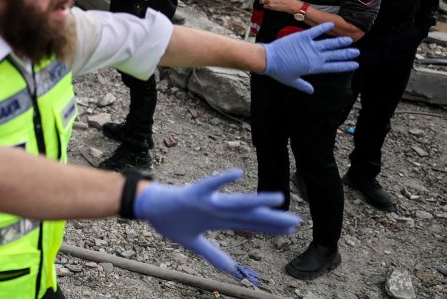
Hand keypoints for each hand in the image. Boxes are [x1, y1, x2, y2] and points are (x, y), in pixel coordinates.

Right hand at [135, 169, 299, 285]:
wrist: (150, 206)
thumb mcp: (194, 244)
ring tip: (277, 199)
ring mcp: (207, 201)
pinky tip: (237, 174)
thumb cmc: (171, 221)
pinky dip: (222, 180)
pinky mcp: (193, 193)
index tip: (290, 229)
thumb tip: (233, 271)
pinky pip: (209, 185)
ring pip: (236, 202)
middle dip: (272, 219)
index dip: (270, 228)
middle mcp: (218, 209)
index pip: (250, 224)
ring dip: (256, 201)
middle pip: (249, 216)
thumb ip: (214, 255)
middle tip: (297, 222)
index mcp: (219, 220)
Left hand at [262, 22, 358, 91]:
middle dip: (347, 54)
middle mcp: (315, 56)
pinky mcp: (302, 37)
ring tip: (349, 40)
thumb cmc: (279, 71)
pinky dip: (323, 27)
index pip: (334, 67)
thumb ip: (303, 86)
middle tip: (357, 52)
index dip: (345, 65)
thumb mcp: (292, 81)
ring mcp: (309, 46)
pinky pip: (315, 31)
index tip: (355, 64)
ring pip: (329, 44)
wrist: (268, 59)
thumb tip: (311, 91)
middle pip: (335, 55)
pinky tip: (331, 24)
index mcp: (314, 67)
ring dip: (340, 42)